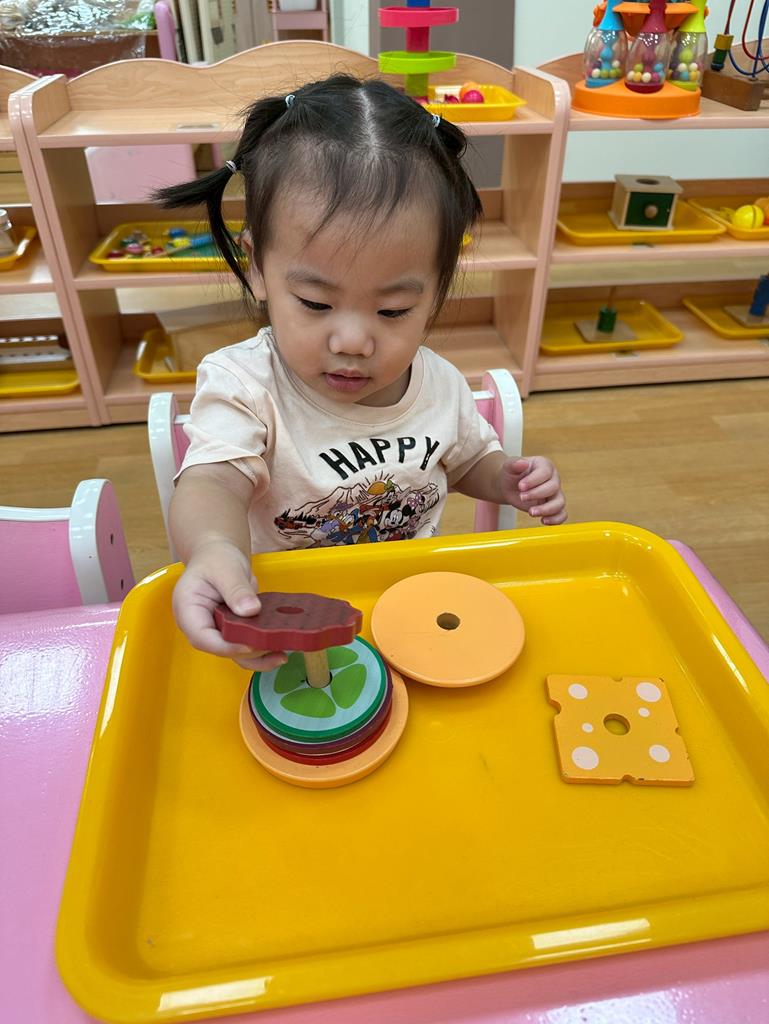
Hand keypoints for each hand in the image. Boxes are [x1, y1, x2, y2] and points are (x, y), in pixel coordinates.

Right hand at [172, 540, 286, 670]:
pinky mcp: (231, 631)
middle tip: (275, 649)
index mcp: (188, 610)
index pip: (203, 637)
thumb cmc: (216, 558)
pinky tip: (279, 649)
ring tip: (281, 657)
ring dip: (257, 658)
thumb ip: (236, 588)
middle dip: (247, 653)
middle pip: (220, 648)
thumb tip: (251, 610)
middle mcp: (200, 626)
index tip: (252, 645)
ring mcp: (215, 630)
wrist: (219, 555)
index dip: (227, 646)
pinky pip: (244, 645)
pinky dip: (261, 649)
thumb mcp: (225, 568)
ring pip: (234, 653)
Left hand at [500, 456, 566, 525]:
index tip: (520, 487)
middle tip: (521, 497)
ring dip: (546, 509)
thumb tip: (522, 462)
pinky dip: (555, 519)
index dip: (534, 481)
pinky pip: (562, 514)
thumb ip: (514, 463)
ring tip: (531, 512)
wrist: (508, 486)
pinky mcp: (553, 506)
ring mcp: (555, 493)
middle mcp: (553, 478)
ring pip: (560, 502)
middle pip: (553, 487)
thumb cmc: (511, 474)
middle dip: (536, 494)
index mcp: (544, 465)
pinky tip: (543, 521)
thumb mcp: (509, 466)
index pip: (545, 472)